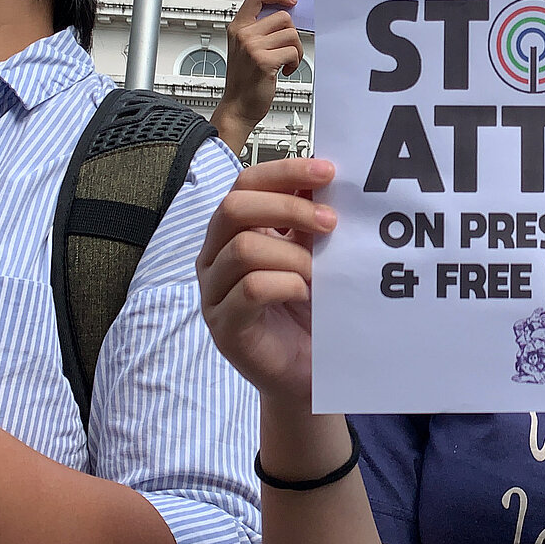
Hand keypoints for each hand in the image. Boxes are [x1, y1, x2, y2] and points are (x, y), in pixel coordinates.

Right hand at [198, 158, 335, 408]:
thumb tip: (325, 174)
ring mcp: (214, 292)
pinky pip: (250, 289)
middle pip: (234, 207)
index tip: (329, 172)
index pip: (246, 182)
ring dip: (293, 255)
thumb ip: (309, 218)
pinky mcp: (224, 326)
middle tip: (330, 222)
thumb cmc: (307, 309)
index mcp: (234, 231)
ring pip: (243, 248)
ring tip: (320, 272)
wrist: (308, 372)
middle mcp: (214, 257)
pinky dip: (286, 285)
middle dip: (288, 207)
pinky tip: (306, 295)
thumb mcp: (311, 253)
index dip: (285, 171)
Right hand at [210, 0, 303, 154]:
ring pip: (291, 35)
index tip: (290, 1)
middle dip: (292, 35)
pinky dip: (295, 63)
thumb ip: (259, 31)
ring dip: (296, 51)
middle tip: (288, 50)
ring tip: (286, 63)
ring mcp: (252, 47)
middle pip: (283, 17)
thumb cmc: (245, 81)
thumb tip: (285, 18)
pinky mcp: (263, 61)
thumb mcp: (245, 49)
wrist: (238, 107)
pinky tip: (285, 71)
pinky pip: (293, 52)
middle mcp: (243, 34)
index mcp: (237, 27)